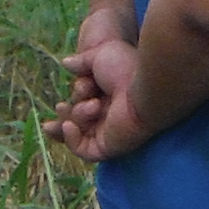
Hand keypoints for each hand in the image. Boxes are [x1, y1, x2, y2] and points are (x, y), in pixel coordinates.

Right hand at [49, 6, 150, 165]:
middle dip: (67, 111)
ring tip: (92, 106)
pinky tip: (69, 125)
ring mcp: (109, 132)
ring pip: (78, 132)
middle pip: (77, 119)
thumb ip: (81, 61)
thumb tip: (66, 63)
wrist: (145, 89)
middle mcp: (110, 114)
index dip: (76, 94)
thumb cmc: (126, 70)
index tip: (85, 83)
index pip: (83, 101)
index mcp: (109, 95)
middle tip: (63, 105)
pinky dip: (71, 139)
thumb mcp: (99, 56)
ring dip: (75, 117)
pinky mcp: (109, 147)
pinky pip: (84, 151)